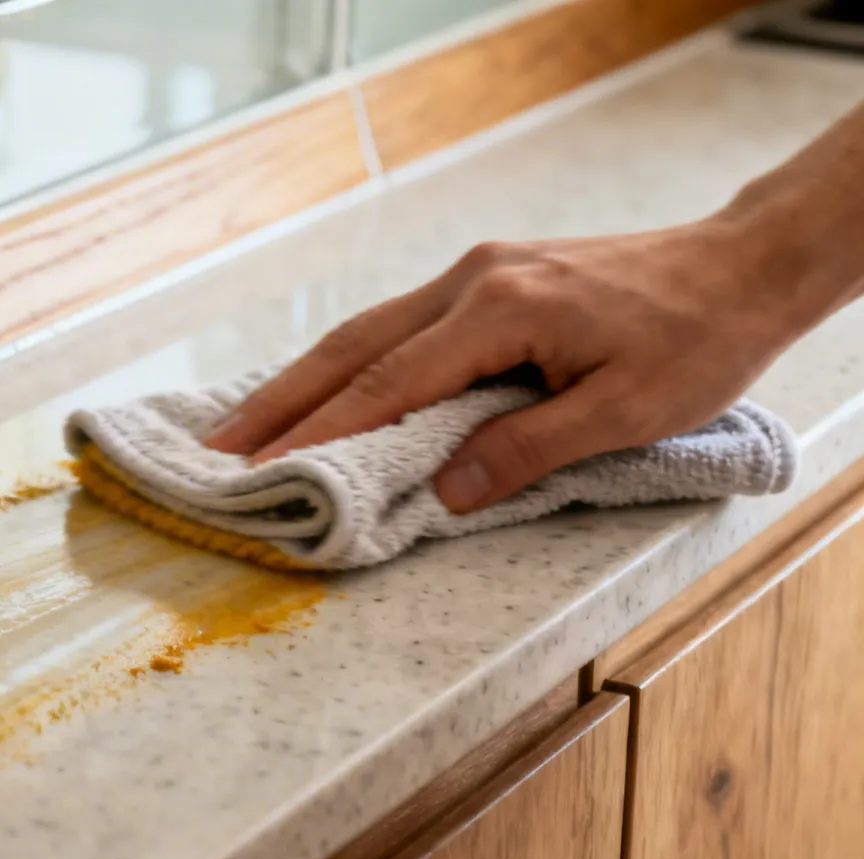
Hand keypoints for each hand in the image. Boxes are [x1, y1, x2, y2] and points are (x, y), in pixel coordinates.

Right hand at [204, 222, 809, 512]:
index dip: (321, 432)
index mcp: (499, 310)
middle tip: (216, 452)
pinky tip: (319, 391)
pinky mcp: (486, 280)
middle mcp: (472, 281)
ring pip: (364, 331)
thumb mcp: (626, 411)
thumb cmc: (696, 342)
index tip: (262, 470)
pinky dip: (345, 364)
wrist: (740, 269)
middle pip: (350, 347)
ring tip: (243, 428)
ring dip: (301, 382)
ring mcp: (474, 274)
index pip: (387, 382)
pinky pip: (395, 326)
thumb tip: (444, 491)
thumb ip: (529, 448)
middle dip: (279, 402)